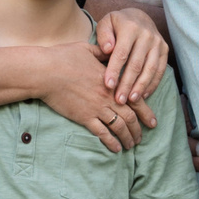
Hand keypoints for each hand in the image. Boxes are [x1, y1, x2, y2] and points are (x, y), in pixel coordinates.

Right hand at [36, 38, 156, 150]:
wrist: (45, 72)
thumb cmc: (64, 57)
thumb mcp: (88, 49)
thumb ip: (103, 52)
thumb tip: (111, 49)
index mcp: (112, 81)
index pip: (135, 99)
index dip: (146, 112)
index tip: (153, 122)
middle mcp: (108, 97)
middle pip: (130, 117)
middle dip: (138, 129)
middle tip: (142, 137)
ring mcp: (97, 108)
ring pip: (119, 127)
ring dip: (127, 138)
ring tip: (131, 145)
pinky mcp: (84, 117)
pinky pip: (102, 133)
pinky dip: (111, 142)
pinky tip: (116, 149)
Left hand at [94, 7, 170, 105]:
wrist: (139, 17)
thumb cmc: (118, 24)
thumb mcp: (106, 23)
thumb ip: (104, 35)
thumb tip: (107, 49)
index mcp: (130, 28)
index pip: (121, 53)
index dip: (115, 70)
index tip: (108, 86)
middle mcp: (147, 35)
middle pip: (136, 64)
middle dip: (127, 84)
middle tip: (119, 100)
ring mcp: (158, 43)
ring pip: (150, 69)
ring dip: (140, 86)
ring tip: (132, 100)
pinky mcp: (164, 50)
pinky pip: (159, 70)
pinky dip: (152, 84)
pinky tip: (143, 95)